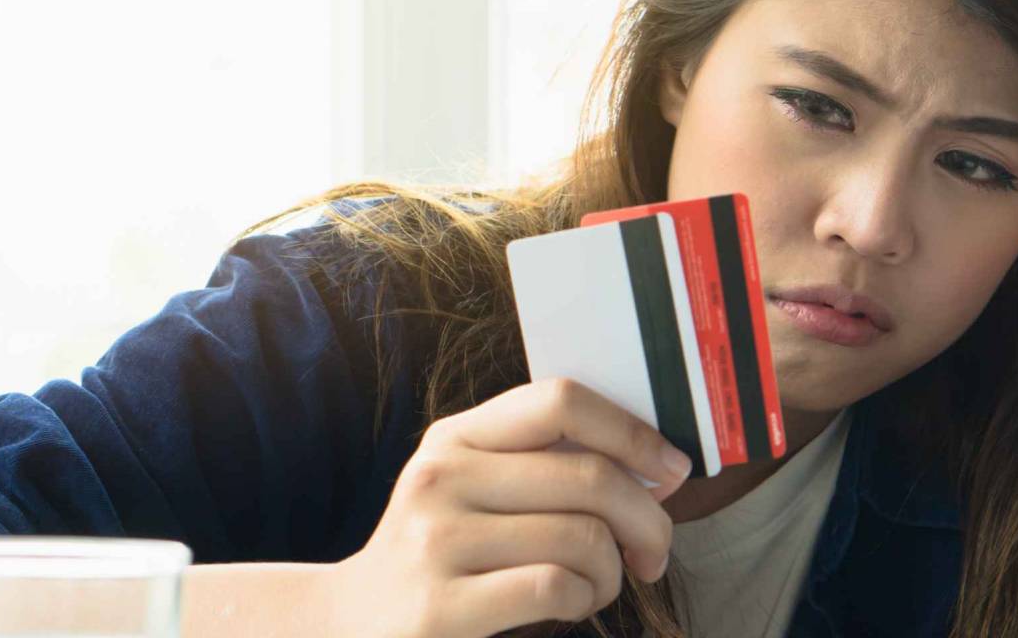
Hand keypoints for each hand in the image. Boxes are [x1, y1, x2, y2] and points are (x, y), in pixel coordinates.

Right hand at [326, 378, 693, 637]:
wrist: (347, 624)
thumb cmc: (439, 555)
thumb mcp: (470, 489)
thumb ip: (540, 464)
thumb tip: (655, 463)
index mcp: (455, 436)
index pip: (561, 401)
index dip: (633, 432)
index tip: (670, 469)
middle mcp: (441, 476)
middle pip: (590, 475)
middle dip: (648, 519)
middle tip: (654, 551)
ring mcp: (435, 540)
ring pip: (583, 536)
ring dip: (614, 570)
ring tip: (598, 584)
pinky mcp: (440, 607)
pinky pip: (556, 587)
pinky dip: (586, 599)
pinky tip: (573, 604)